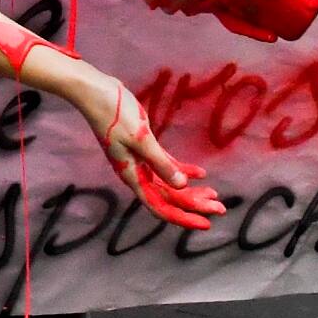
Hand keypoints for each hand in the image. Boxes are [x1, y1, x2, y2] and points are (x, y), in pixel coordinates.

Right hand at [75, 73, 224, 228]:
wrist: (96, 94)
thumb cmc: (115, 115)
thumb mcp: (141, 139)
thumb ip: (161, 164)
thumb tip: (182, 186)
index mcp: (133, 176)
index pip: (161, 206)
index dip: (184, 217)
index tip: (205, 224)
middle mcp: (137, 174)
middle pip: (169, 197)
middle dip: (194, 205)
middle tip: (220, 209)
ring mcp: (140, 161)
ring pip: (169, 183)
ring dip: (191, 190)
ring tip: (214, 194)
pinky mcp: (144, 147)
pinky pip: (166, 165)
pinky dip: (183, 170)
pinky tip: (201, 173)